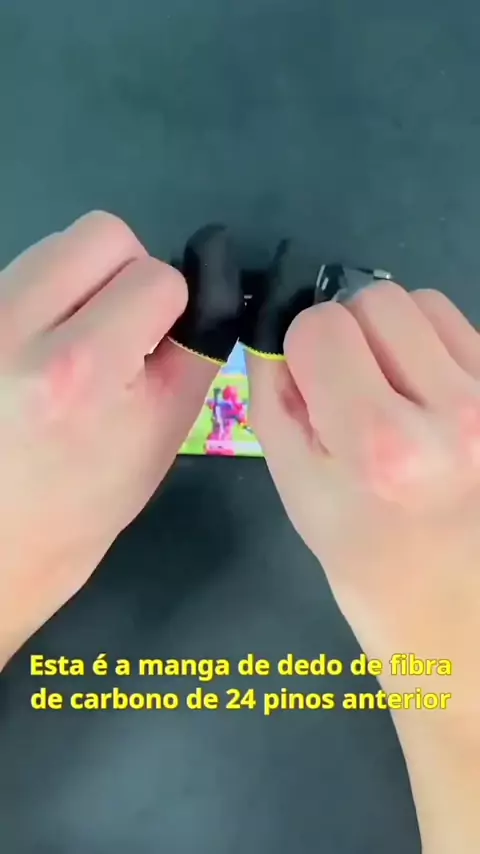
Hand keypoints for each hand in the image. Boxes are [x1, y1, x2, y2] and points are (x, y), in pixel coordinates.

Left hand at [0, 212, 216, 666]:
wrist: (0, 539)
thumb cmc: (86, 503)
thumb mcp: (162, 436)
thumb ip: (191, 354)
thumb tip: (204, 294)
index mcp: (81, 367)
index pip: (156, 276)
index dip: (173, 309)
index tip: (160, 347)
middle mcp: (14, 329)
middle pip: (100, 232)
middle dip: (129, 273)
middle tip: (123, 331)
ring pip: (54, 246)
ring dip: (82, 284)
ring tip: (76, 346)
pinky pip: (21, 275)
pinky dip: (43, 300)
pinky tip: (39, 354)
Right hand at [248, 281, 479, 851]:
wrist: (445, 597)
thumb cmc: (359, 549)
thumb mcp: (292, 482)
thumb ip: (274, 392)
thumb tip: (279, 326)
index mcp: (380, 445)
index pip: (322, 327)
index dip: (300, 348)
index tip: (306, 382)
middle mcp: (450, 414)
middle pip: (376, 300)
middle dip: (347, 332)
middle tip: (347, 384)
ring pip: (421, 302)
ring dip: (391, 334)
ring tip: (389, 390)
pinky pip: (458, 324)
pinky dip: (428, 346)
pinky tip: (423, 396)